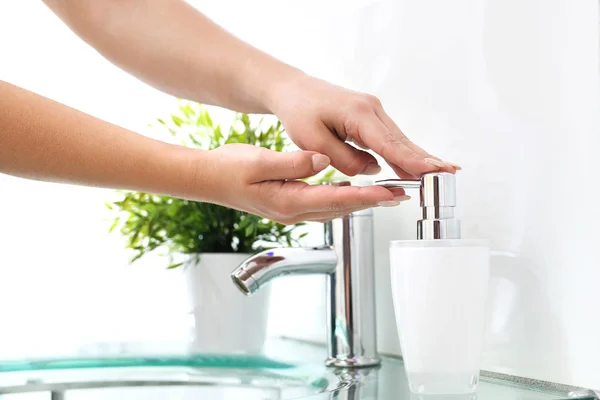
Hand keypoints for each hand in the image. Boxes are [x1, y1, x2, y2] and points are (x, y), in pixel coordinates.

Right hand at [199, 144, 406, 223]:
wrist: (209, 180)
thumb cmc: (229, 169)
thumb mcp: (258, 161)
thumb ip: (292, 163)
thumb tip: (321, 161)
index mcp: (288, 201)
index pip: (337, 198)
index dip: (366, 196)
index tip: (391, 192)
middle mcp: (294, 212)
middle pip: (342, 208)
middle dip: (373, 202)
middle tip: (401, 194)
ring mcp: (292, 212)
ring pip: (335, 208)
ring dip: (362, 201)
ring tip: (387, 194)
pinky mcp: (290, 206)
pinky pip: (325, 204)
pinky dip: (345, 198)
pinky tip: (354, 191)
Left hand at [268, 74, 460, 178]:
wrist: (293, 90)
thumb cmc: (299, 112)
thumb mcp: (313, 141)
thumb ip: (344, 159)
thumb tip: (373, 170)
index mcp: (358, 114)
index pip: (389, 143)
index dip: (411, 160)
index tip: (432, 171)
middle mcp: (371, 110)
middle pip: (402, 141)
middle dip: (426, 158)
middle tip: (451, 173)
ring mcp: (373, 111)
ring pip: (399, 140)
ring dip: (418, 157)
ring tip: (442, 172)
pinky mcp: (370, 116)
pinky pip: (390, 138)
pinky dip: (403, 152)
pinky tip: (417, 165)